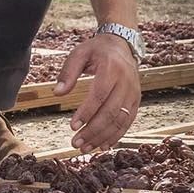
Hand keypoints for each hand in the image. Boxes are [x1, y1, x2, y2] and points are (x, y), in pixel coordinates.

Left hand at [54, 33, 140, 151]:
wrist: (122, 44)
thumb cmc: (98, 50)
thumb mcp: (80, 53)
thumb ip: (68, 72)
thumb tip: (57, 92)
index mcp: (112, 68)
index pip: (99, 95)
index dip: (86, 112)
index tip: (72, 126)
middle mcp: (126, 81)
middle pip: (111, 111)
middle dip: (93, 130)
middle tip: (76, 142)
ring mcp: (133, 92)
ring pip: (120, 120)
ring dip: (103, 137)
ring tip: (86, 148)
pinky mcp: (136, 100)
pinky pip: (128, 121)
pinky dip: (116, 135)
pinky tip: (103, 145)